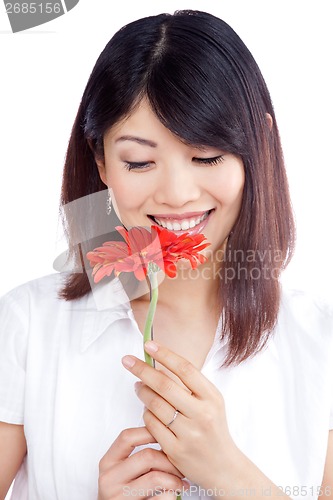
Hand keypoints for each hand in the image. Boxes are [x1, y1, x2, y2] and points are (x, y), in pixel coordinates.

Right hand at [98, 426, 188, 499]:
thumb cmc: (121, 494)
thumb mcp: (120, 472)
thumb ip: (136, 457)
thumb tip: (164, 439)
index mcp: (108, 463)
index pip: (127, 437)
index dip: (149, 431)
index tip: (165, 434)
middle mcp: (110, 479)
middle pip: (147, 456)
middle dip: (169, 460)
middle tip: (179, 466)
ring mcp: (120, 496)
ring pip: (156, 477)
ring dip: (175, 479)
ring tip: (180, 481)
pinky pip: (162, 498)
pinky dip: (172, 494)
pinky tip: (173, 493)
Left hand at [121, 341, 239, 489]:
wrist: (223, 468)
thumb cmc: (213, 428)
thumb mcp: (211, 402)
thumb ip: (190, 385)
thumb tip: (160, 361)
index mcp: (212, 397)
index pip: (185, 369)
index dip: (165, 354)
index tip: (148, 345)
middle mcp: (202, 414)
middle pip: (165, 385)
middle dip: (142, 370)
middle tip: (127, 361)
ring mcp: (189, 434)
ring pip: (155, 405)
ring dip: (142, 392)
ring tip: (138, 386)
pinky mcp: (176, 451)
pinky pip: (152, 425)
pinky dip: (146, 414)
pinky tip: (147, 409)